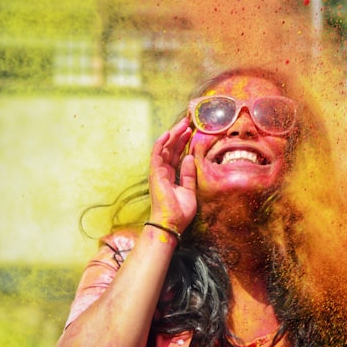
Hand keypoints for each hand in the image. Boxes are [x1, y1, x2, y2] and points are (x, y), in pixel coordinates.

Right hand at [148, 117, 196, 233]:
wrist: (171, 224)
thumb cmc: (179, 212)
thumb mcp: (189, 190)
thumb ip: (189, 174)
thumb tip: (189, 157)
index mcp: (170, 176)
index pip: (176, 155)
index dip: (182, 143)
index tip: (191, 132)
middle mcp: (163, 172)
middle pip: (170, 149)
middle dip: (178, 135)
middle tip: (187, 123)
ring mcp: (158, 172)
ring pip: (164, 149)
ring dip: (172, 135)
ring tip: (182, 124)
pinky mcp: (155, 174)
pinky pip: (157, 155)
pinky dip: (161, 144)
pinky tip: (167, 134)